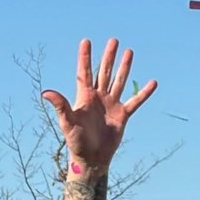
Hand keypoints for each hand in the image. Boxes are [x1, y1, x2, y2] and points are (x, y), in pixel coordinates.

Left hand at [41, 38, 156, 172]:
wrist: (91, 158)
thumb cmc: (76, 141)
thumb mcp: (67, 122)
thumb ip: (60, 105)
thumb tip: (46, 92)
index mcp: (84, 97)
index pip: (84, 72)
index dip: (85, 57)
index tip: (86, 41)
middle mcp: (98, 97)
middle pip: (104, 72)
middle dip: (108, 56)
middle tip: (113, 40)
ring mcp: (111, 105)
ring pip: (119, 81)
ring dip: (124, 67)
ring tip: (129, 51)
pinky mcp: (122, 115)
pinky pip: (135, 101)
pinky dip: (144, 93)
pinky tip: (153, 82)